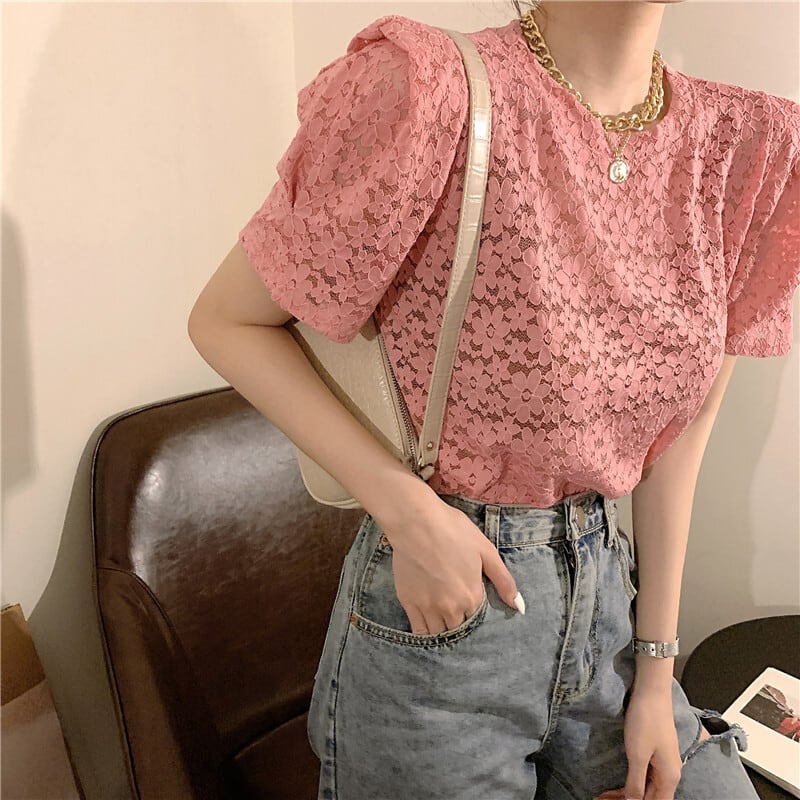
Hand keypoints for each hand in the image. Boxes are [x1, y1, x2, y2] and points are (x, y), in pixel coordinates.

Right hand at [378, 497, 522, 635]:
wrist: (416, 522)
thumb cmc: (453, 530)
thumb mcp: (486, 550)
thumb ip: (504, 581)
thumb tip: (519, 607)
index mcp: (472, 596)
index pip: (478, 620)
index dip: (477, 615)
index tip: (473, 606)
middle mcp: (451, 608)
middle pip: (459, 630)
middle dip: (460, 624)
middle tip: (458, 614)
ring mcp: (428, 607)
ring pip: (439, 634)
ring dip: (444, 632)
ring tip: (444, 622)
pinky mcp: (408, 602)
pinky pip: (418, 630)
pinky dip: (425, 633)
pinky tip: (428, 626)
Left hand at [593, 686, 682, 799]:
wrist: (651, 692)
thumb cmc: (646, 721)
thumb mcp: (638, 754)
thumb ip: (636, 783)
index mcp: (669, 777)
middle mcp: (670, 773)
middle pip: (651, 797)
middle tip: (603, 799)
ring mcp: (663, 762)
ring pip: (646, 787)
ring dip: (627, 793)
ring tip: (605, 795)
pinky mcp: (655, 752)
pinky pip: (645, 775)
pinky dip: (632, 781)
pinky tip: (618, 784)